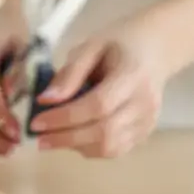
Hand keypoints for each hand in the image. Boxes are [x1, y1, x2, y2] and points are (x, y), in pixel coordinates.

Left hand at [28, 29, 167, 158]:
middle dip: (66, 139)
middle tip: (39, 138)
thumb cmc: (119, 44)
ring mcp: (148, 121)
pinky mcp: (146, 133)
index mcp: (132, 75)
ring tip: (54, 138)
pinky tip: (74, 137)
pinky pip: (116, 150)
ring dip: (77, 146)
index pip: (98, 105)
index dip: (65, 117)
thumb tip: (46, 99)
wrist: (156, 50)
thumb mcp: (92, 46)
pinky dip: (91, 149)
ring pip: (110, 147)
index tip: (37, 122)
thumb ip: (70, 72)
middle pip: (104, 132)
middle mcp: (145, 103)